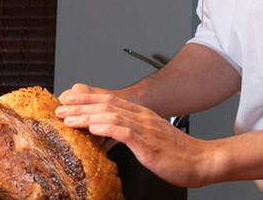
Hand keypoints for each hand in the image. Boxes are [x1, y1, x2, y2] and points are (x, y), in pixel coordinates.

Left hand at [56, 83, 212, 187]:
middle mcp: (142, 118)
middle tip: (60, 108)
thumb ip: (133, 135)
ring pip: (111, 116)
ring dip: (87, 116)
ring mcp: (145, 129)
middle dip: (81, 106)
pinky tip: (94, 128)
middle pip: (106, 105)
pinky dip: (107, 127)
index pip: (110, 102)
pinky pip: (125, 132)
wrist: (202, 161)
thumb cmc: (178, 155)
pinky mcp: (148, 143)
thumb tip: (112, 136)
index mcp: (142, 116)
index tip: (69, 101)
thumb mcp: (151, 140)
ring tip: (69, 118)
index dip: (87, 100)